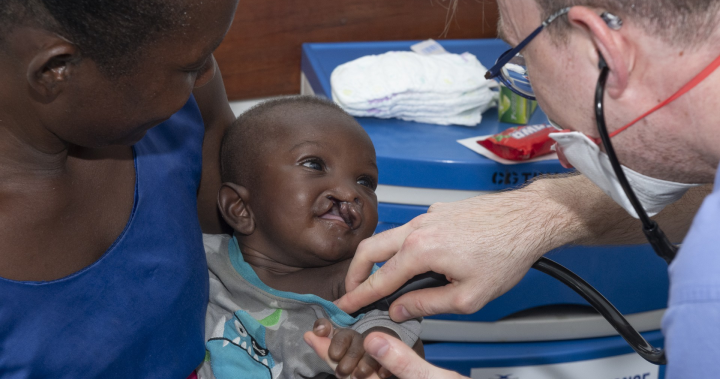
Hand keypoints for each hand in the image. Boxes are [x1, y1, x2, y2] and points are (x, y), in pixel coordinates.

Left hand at [306, 328, 466, 378]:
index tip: (313, 336)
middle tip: (315, 331)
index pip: (352, 374)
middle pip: (354, 372)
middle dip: (334, 351)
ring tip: (332, 333)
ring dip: (350, 351)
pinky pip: (383, 370)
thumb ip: (404, 365)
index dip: (329, 354)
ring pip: (367, 370)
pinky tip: (369, 342)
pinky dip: (372, 354)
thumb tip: (375, 341)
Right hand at [335, 182, 572, 321]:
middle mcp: (418, 228)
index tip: (345, 307)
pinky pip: (409, 230)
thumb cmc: (506, 253)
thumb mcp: (468, 296)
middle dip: (356, 274)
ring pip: (388, 237)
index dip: (358, 297)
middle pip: (369, 250)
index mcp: (421, 250)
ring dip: (378, 260)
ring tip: (382, 281)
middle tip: (354, 293)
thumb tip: (400, 309)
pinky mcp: (437, 212)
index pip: (379, 279)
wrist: (528, 219)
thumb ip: (427, 304)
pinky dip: (401, 247)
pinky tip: (415, 262)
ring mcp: (427, 216)